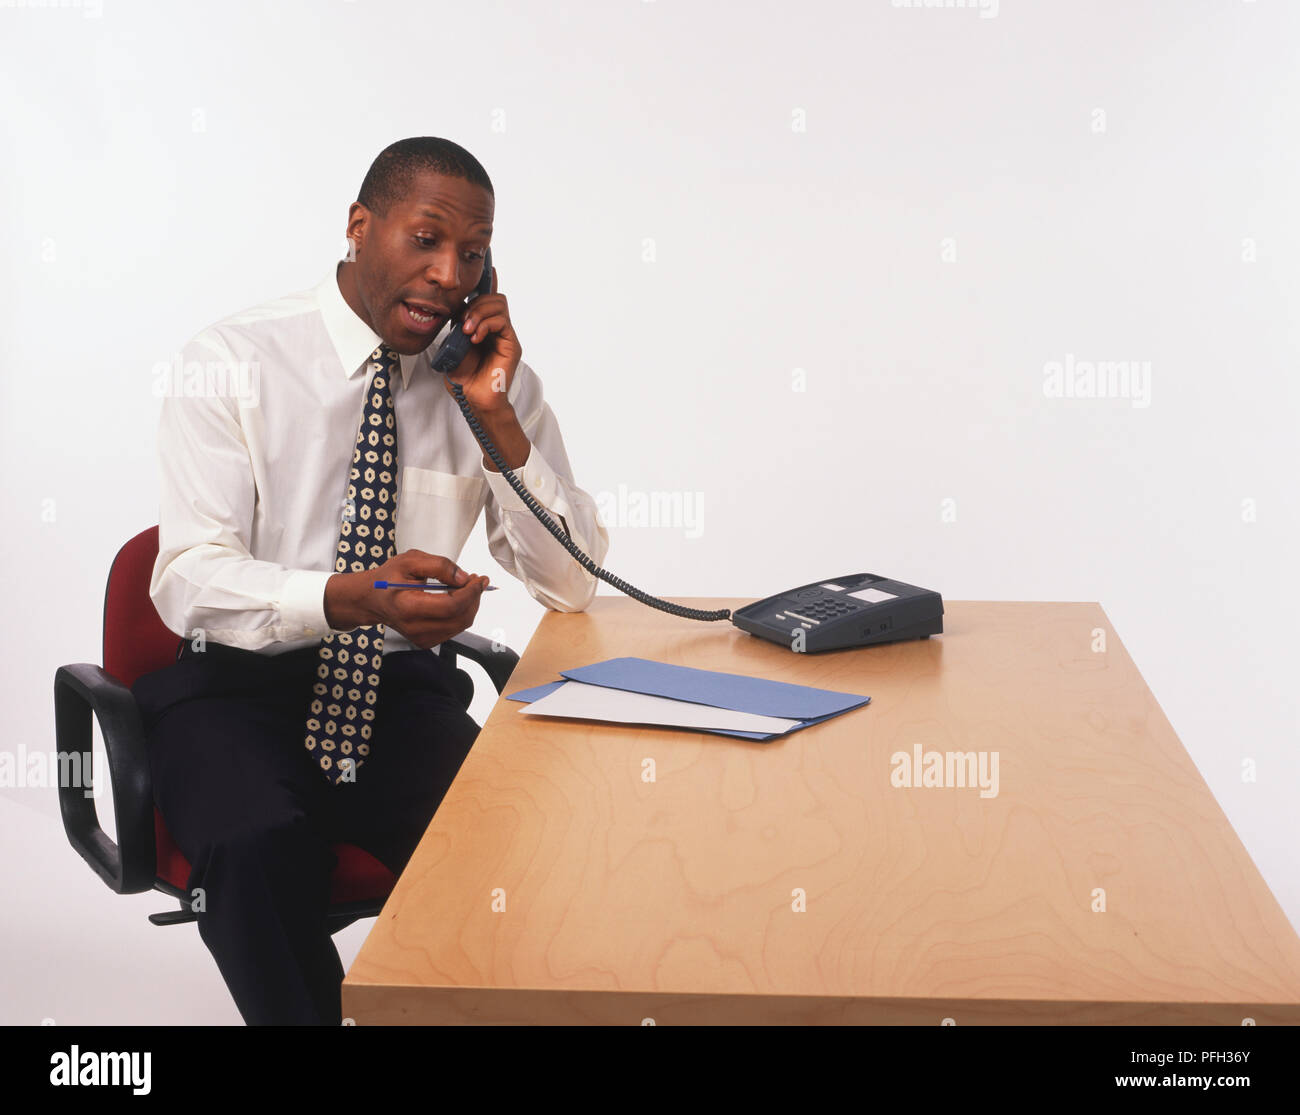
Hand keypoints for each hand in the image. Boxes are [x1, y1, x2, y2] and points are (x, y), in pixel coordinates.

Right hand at [325, 549, 489, 649]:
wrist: (371, 599)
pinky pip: (454, 629)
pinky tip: (457, 599)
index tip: (479, 579)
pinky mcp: (426, 641)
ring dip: (470, 605)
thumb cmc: (387, 579)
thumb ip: (439, 566)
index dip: (470, 592)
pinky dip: (461, 613)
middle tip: (476, 580)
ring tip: (467, 587)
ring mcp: (421, 638)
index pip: (451, 606)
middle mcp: (416, 628)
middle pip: (460, 618)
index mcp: (409, 607)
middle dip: (474, 597)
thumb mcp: (410, 561)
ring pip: (461, 625)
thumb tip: (463, 578)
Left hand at [440, 265, 519, 413]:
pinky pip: (503, 320)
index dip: (486, 280)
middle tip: (463, 322)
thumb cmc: (463, 375)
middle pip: (494, 297)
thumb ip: (459, 323)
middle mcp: (498, 328)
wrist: (472, 397)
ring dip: (479, 313)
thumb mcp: (454, 341)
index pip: (488, 297)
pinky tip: (475, 336)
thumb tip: (458, 304)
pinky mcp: (512, 344)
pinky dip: (486, 324)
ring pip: (499, 304)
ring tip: (468, 330)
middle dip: (476, 303)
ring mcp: (506, 335)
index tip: (484, 266)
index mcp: (484, 325)